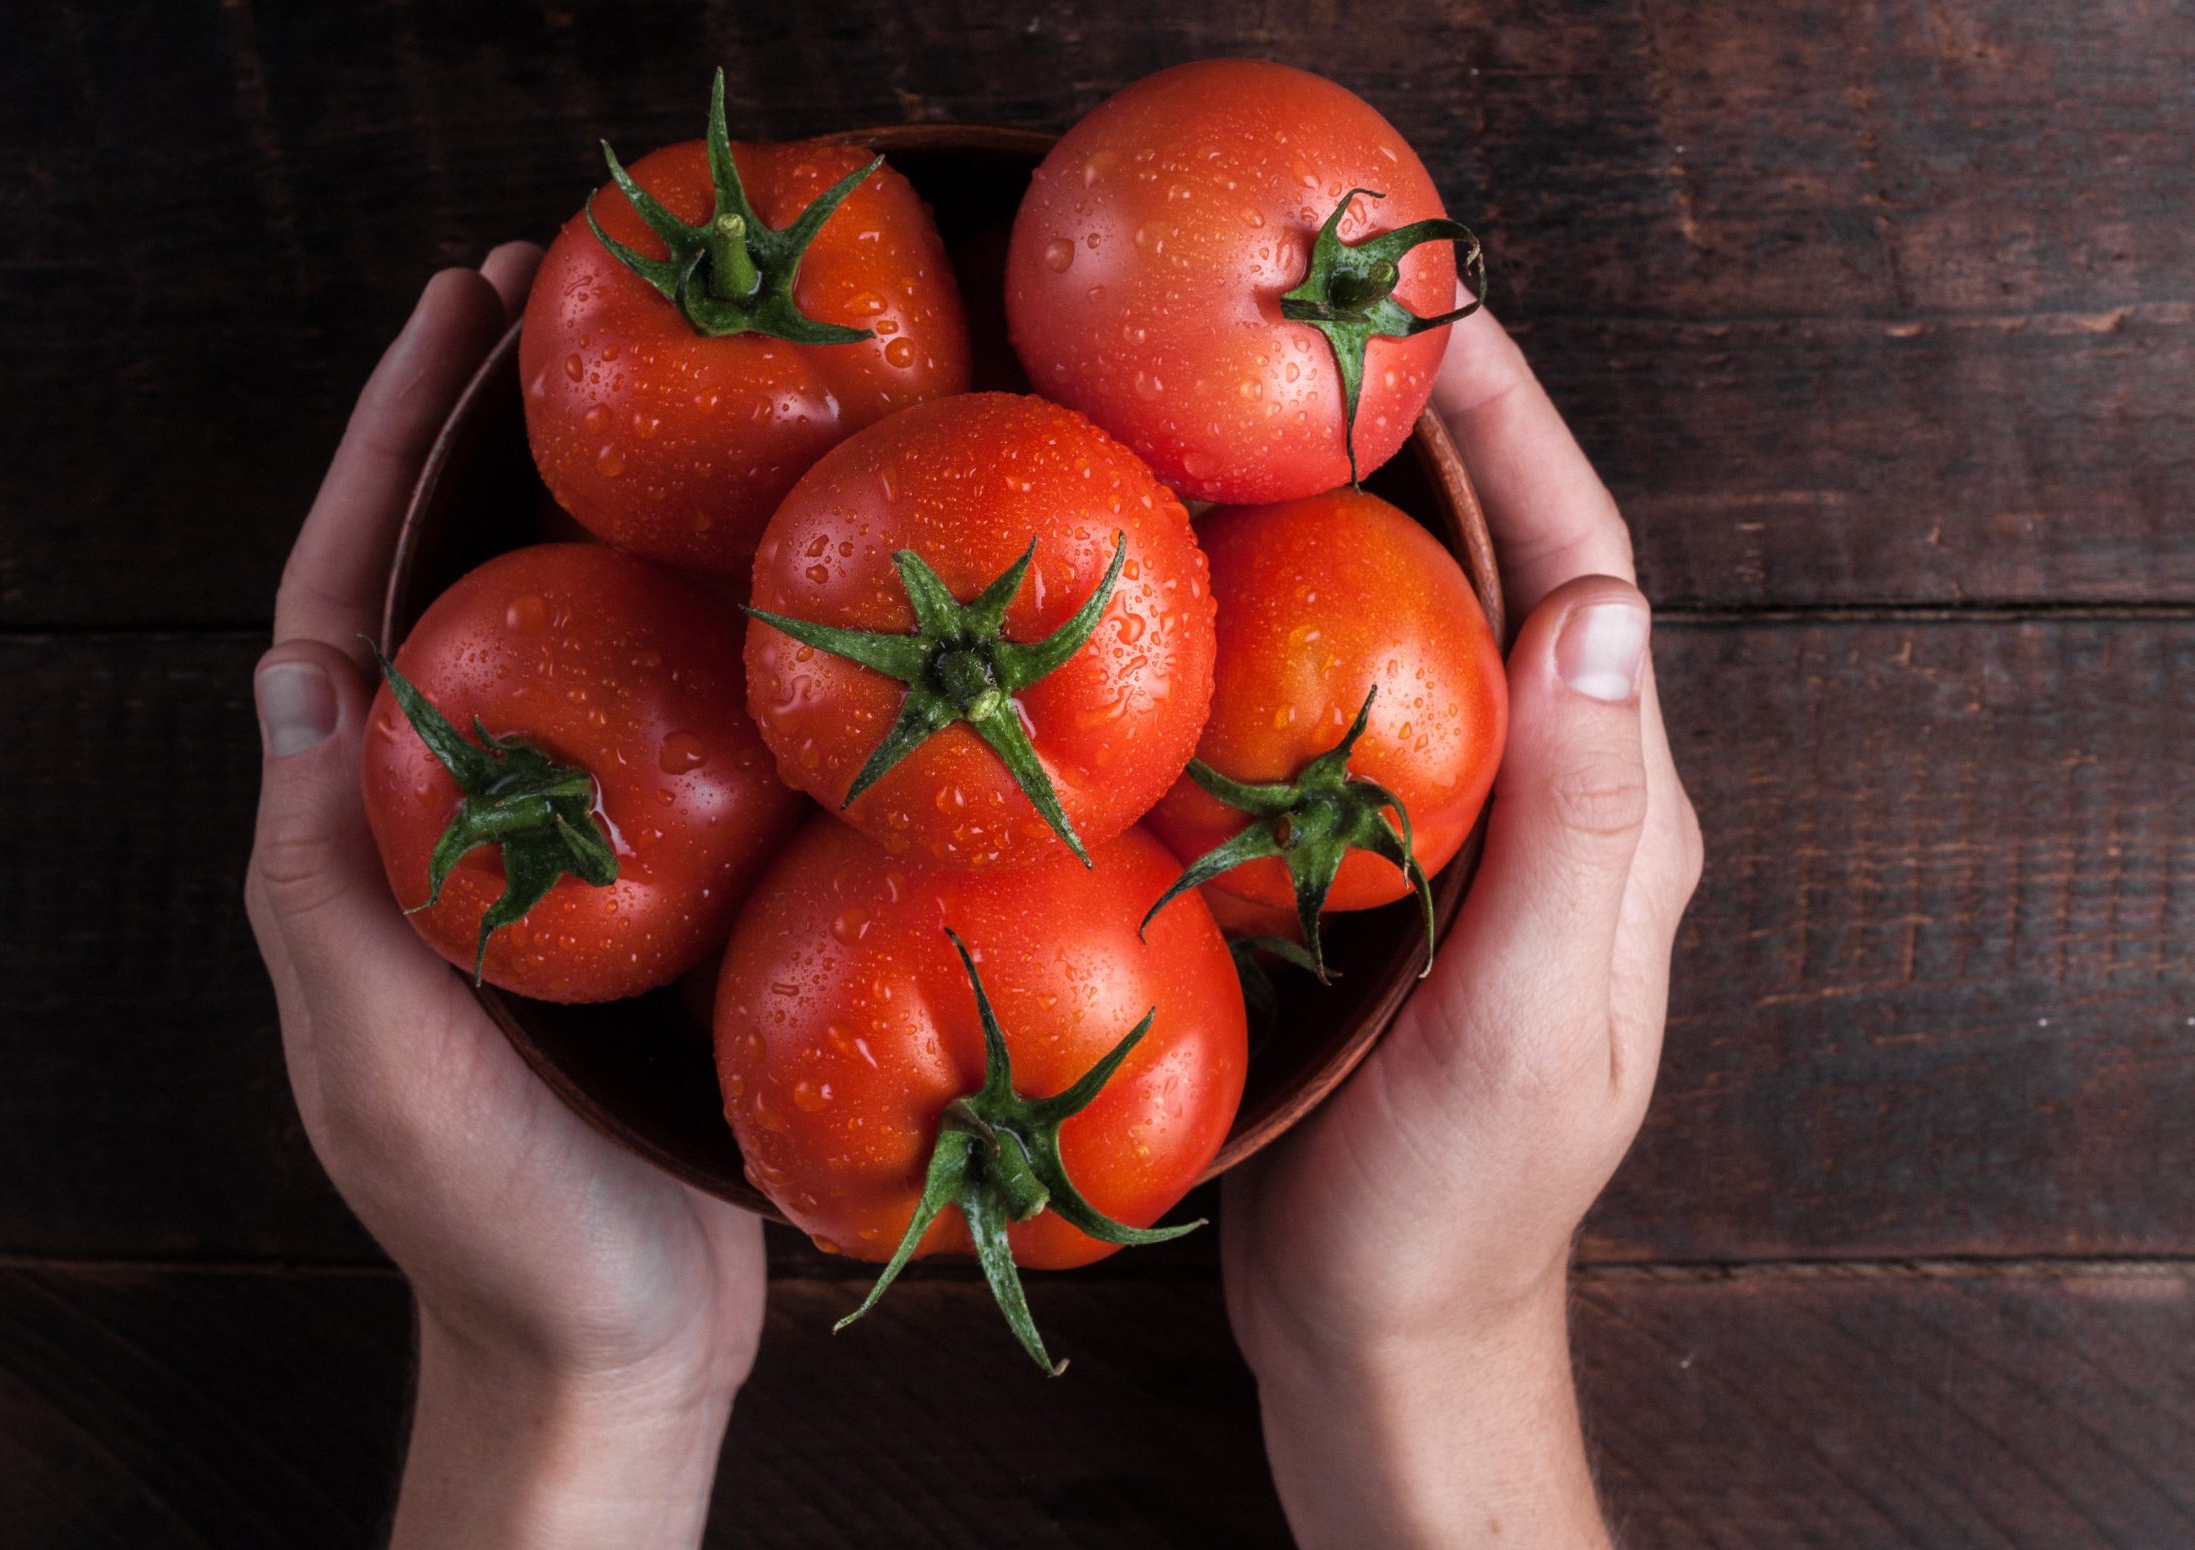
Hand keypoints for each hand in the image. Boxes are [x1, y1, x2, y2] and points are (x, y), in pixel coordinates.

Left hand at [244, 248, 762, 1549]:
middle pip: (454, 590)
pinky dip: (698, 638)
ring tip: (673, 394)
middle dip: (490, 441)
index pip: (346, 605)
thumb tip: (295, 671)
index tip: (454, 321)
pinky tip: (771, 581)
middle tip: (564, 299)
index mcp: (357, 842)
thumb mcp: (379, 1054)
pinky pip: (665, 735)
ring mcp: (551, 857)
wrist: (617, 1347)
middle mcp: (444, 825)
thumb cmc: (492, 1223)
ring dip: (596, 514)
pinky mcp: (655, 898)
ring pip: (562, 647)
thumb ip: (324, 880)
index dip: (386, 454)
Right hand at [1221, 306, 1704, 1548]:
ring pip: (1425, 631)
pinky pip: (1348, 708)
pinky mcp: (1379, 872)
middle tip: (1328, 326)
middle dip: (1440, 438)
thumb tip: (1602, 609)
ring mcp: (1468, 837)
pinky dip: (1296, 620)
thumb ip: (1574, 829)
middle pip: (1510, 575)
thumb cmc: (1449, 1202)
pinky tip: (1213, 586)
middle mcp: (1558, 805)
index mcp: (1617, 821)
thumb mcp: (1525, 1024)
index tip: (1441, 315)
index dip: (1522, 437)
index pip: (1586, 578)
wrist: (1383, 1323)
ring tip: (1260, 412)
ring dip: (1364, 513)